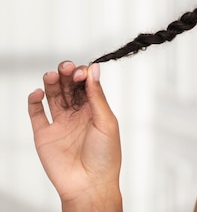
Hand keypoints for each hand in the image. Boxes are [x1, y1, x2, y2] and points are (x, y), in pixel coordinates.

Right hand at [28, 61, 121, 211]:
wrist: (90, 185)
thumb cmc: (105, 156)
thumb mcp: (106, 121)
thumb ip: (97, 96)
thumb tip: (94, 69)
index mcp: (95, 109)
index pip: (86, 84)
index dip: (83, 75)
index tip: (82, 73)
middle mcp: (77, 113)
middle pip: (68, 86)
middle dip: (67, 74)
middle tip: (66, 68)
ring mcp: (60, 123)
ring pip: (52, 95)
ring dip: (51, 82)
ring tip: (52, 75)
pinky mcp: (44, 134)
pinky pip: (36, 113)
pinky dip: (34, 101)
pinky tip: (38, 93)